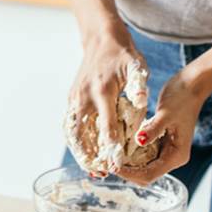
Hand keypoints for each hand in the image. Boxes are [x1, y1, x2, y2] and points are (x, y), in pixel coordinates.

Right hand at [67, 28, 143, 176]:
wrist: (101, 38)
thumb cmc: (123, 54)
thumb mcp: (136, 67)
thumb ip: (138, 86)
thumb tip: (141, 102)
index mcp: (102, 91)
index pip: (106, 125)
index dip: (111, 147)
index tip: (115, 166)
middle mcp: (84, 96)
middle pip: (82, 133)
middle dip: (89, 156)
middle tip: (99, 173)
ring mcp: (75, 97)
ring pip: (72, 131)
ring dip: (79, 151)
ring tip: (90, 168)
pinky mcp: (72, 97)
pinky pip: (70, 123)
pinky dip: (74, 140)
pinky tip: (83, 152)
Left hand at [117, 72, 205, 184]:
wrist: (190, 86)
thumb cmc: (181, 98)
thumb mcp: (166, 113)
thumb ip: (153, 129)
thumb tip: (140, 141)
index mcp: (177, 156)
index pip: (150, 174)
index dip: (130, 174)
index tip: (113, 166)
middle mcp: (172, 157)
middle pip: (146, 174)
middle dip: (127, 171)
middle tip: (108, 162)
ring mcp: (166, 151)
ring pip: (143, 165)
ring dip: (128, 163)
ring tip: (111, 156)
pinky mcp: (160, 142)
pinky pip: (143, 153)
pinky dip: (131, 153)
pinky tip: (119, 146)